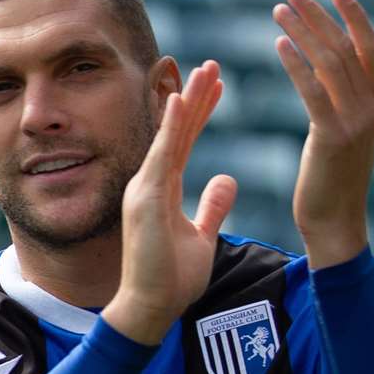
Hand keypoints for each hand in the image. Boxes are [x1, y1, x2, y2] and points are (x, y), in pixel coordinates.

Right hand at [106, 60, 238, 344]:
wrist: (150, 308)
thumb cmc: (172, 279)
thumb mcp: (202, 236)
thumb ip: (212, 207)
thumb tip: (227, 180)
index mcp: (163, 190)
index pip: (185, 141)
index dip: (201, 112)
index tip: (219, 86)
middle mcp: (150, 183)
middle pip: (177, 131)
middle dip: (196, 97)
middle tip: (214, 65)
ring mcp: (145, 189)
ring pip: (170, 136)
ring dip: (187, 101)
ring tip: (207, 70)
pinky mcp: (146, 199)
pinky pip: (161, 156)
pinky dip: (170, 127)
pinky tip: (180, 99)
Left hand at [273, 0, 373, 268]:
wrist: (336, 226)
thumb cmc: (330, 185)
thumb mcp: (342, 138)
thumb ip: (340, 107)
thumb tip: (326, 79)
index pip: (370, 48)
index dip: (355, 16)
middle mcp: (371, 108)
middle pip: (347, 47)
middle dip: (320, 16)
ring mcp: (356, 121)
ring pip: (331, 63)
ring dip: (303, 31)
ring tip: (278, 10)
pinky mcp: (333, 137)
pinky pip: (314, 91)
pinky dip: (297, 64)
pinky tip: (278, 44)